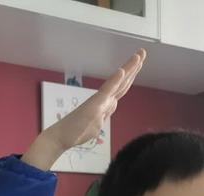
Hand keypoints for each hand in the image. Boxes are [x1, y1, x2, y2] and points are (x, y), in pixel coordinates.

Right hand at [22, 49, 146, 169]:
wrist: (61, 136)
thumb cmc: (75, 132)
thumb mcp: (95, 125)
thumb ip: (103, 115)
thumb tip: (110, 108)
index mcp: (105, 104)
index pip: (121, 88)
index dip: (130, 75)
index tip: (139, 63)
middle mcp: (104, 101)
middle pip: (123, 82)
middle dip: (134, 67)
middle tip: (142, 52)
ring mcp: (100, 102)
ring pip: (118, 84)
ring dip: (129, 69)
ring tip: (138, 56)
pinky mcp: (94, 106)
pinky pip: (106, 92)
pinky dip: (114, 81)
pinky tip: (122, 71)